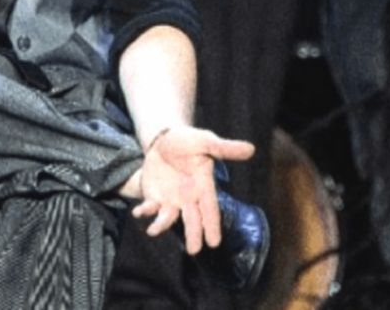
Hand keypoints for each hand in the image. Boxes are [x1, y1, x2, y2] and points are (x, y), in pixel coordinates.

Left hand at [132, 125, 253, 253]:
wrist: (163, 139)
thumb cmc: (188, 141)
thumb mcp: (205, 141)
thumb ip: (225, 148)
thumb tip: (251, 148)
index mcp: (203, 186)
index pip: (209, 208)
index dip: (211, 224)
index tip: (214, 242)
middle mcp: (188, 197)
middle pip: (192, 219)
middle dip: (193, 235)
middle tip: (194, 250)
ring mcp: (171, 199)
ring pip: (168, 217)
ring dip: (162, 224)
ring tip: (154, 230)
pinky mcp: (154, 197)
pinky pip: (150, 207)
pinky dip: (144, 211)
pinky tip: (138, 212)